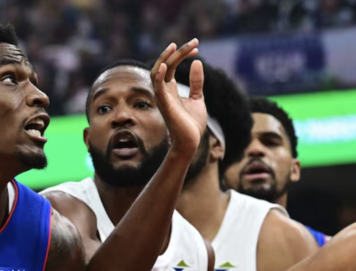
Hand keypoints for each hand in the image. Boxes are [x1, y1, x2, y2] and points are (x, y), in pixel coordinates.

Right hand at [151, 39, 206, 155]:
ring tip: (175, 46)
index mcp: (170, 89)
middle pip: (166, 64)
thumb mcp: (198, 98)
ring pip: (157, 72)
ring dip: (165, 59)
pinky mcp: (165, 105)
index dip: (183, 54)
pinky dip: (159, 76)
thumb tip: (197, 62)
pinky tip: (165, 66)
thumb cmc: (192, 124)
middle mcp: (164, 91)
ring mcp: (163, 97)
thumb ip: (196, 82)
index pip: (172, 65)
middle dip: (178, 52)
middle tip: (194, 42)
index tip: (197, 49)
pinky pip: (157, 88)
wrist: (191, 142)